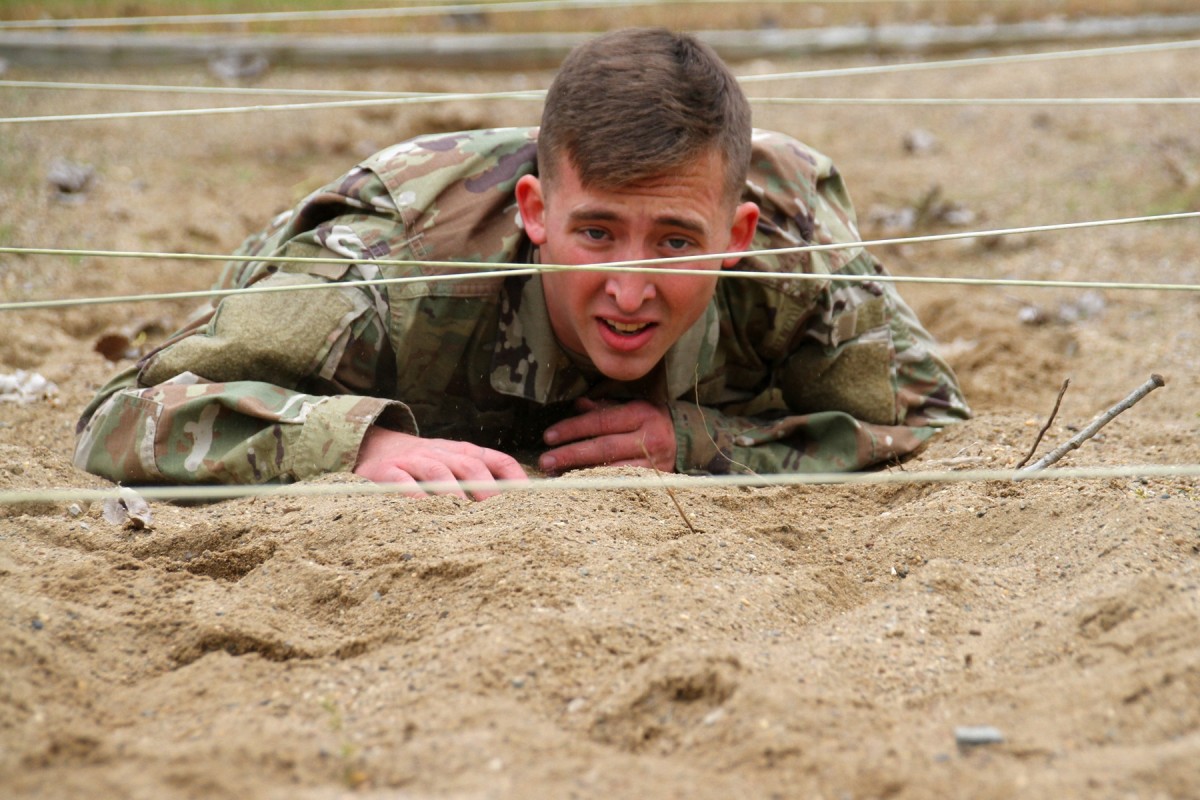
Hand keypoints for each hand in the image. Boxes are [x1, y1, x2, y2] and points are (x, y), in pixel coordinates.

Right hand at [353, 427, 527, 499]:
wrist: (373, 446)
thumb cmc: (423, 466)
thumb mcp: (454, 465)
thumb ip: (481, 480)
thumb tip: (516, 508)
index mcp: (464, 452)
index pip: (497, 460)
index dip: (515, 479)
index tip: (530, 500)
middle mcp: (442, 452)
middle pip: (471, 466)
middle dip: (488, 489)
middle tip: (500, 515)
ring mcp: (414, 460)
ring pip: (438, 472)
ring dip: (455, 495)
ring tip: (466, 517)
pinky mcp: (386, 472)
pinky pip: (403, 483)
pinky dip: (415, 498)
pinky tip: (425, 514)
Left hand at [539, 398, 675, 474]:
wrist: (686, 440)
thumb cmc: (649, 420)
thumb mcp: (630, 407)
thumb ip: (604, 408)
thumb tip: (577, 405)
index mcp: (642, 414)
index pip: (602, 421)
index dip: (573, 429)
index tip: (548, 436)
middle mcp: (650, 438)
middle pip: (604, 448)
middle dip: (571, 455)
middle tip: (545, 461)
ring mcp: (655, 464)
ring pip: (613, 471)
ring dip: (581, 475)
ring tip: (556, 477)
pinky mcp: (655, 483)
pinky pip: (623, 486)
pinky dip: (600, 487)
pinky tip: (580, 488)